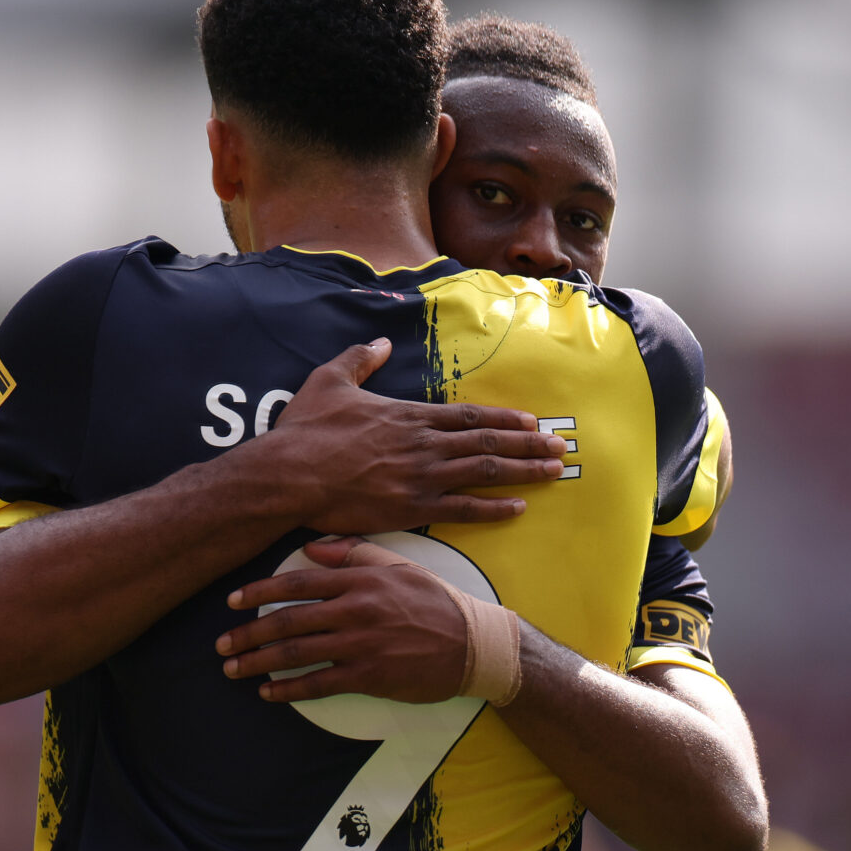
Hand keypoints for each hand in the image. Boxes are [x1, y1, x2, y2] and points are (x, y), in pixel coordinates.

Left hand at [216, 537, 470, 703]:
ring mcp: (361, 645)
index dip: (260, 591)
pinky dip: (289, 690)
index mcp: (360, 580)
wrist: (472, 644)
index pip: (299, 583)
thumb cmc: (435, 602)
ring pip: (297, 654)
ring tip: (234, 669)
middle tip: (222, 643)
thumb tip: (314, 549)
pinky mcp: (370, 676)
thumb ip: (355, 555)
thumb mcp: (399, 567)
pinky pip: (320, 685)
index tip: (233, 600)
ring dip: (259, 663)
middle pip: (289, 621)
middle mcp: (356, 611)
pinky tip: (268, 693)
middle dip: (249, 633)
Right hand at [263, 340, 565, 534]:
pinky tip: (518, 508)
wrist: (291, 474)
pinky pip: (464, 508)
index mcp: (409, 415)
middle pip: (487, 442)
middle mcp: (424, 444)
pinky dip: (493, 508)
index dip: (503, 420)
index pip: (469, 416)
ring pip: (485, 472)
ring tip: (552, 472)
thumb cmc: (307, 431)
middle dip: (527, 445)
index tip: (530, 422)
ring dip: (523, 472)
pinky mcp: (412, 507)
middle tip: (559, 448)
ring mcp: (422, 477)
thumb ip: (361, 359)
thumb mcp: (330, 380)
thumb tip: (382, 342)